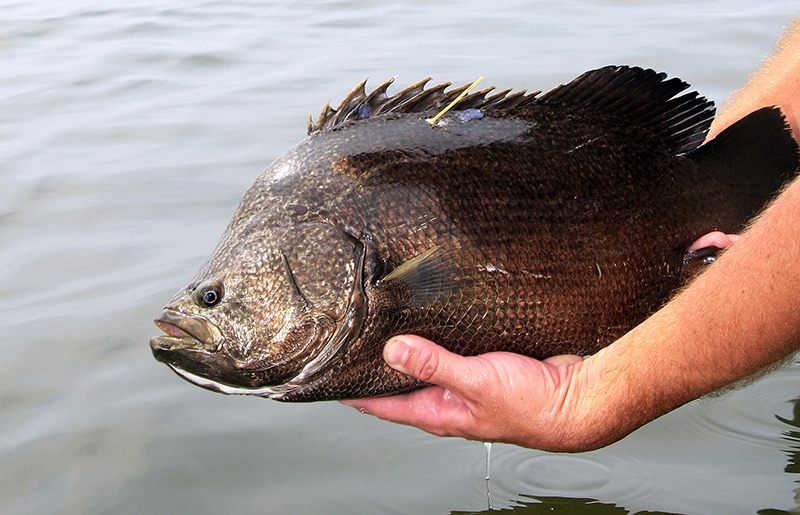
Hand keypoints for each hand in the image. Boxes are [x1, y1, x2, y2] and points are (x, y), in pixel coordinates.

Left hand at [342, 335, 595, 451]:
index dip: (355, 393)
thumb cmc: (534, 405)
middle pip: (401, 386)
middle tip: (354, 345)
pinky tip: (436, 323)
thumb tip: (393, 352)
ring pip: (428, 367)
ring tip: (386, 328)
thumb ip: (435, 365)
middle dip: (377, 368)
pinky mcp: (486, 368)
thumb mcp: (476, 382)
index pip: (384, 405)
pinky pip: (453, 353)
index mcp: (440, 412)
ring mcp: (468, 385)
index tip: (330, 379)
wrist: (579, 400)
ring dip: (409, 351)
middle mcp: (449, 402)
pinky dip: (439, 340)